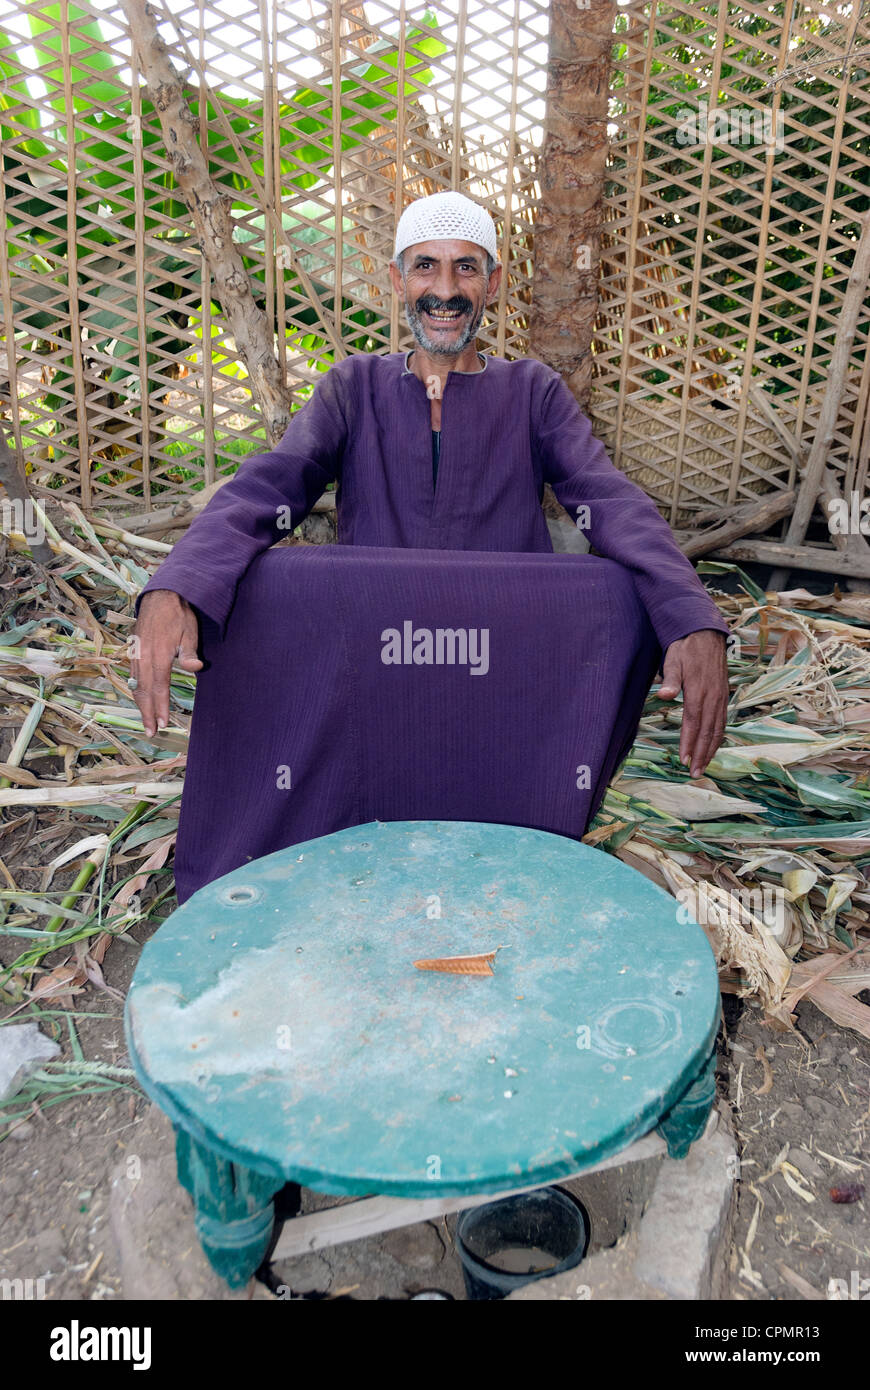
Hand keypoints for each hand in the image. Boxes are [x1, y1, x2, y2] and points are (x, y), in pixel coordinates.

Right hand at [131, 590, 202, 736]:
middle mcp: (143, 657)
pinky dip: (136, 692)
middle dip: (147, 714)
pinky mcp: (134, 652)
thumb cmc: (179, 615)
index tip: (163, 724)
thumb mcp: (189, 631)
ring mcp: (136, 655)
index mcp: (158, 655)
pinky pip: (132, 677)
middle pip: (143, 692)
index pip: (159, 687)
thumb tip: (196, 667)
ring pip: (135, 686)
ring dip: (140, 705)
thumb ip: (189, 652)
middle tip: (151, 733)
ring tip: (145, 722)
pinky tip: (140, 700)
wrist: (161, 596)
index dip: (160, 707)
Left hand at [654, 629, 728, 777]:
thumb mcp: (673, 658)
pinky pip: (722, 721)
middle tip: (694, 773)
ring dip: (710, 750)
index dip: (689, 743)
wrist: (706, 633)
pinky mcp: (723, 696)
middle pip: (707, 731)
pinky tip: (713, 748)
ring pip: (718, 729)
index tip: (684, 760)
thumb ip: (670, 678)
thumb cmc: (686, 647)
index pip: (693, 722)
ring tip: (703, 766)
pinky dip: (718, 737)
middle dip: (701, 754)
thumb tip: (664, 695)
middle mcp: (712, 696)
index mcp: (698, 690)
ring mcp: (720, 697)